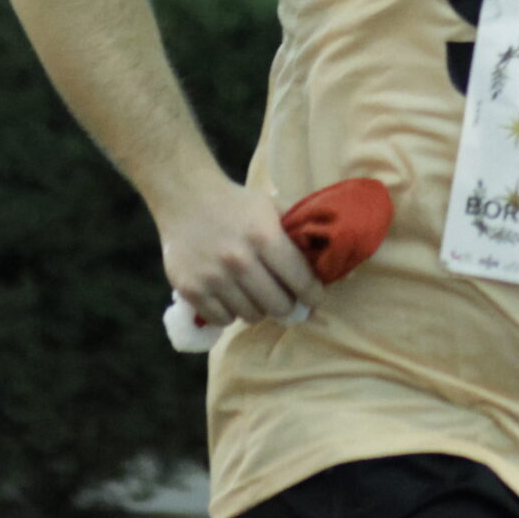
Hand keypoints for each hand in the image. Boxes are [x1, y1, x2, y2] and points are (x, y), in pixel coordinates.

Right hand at [154, 173, 324, 326]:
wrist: (186, 198)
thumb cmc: (237, 205)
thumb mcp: (272, 206)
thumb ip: (300, 229)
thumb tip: (332, 253)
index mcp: (264, 237)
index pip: (301, 282)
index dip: (313, 295)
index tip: (314, 298)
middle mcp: (238, 260)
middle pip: (278, 306)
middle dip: (286, 304)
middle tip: (284, 297)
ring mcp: (213, 277)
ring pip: (251, 316)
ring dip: (257, 308)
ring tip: (254, 292)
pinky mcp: (191, 289)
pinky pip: (222, 320)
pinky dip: (230, 312)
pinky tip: (230, 295)